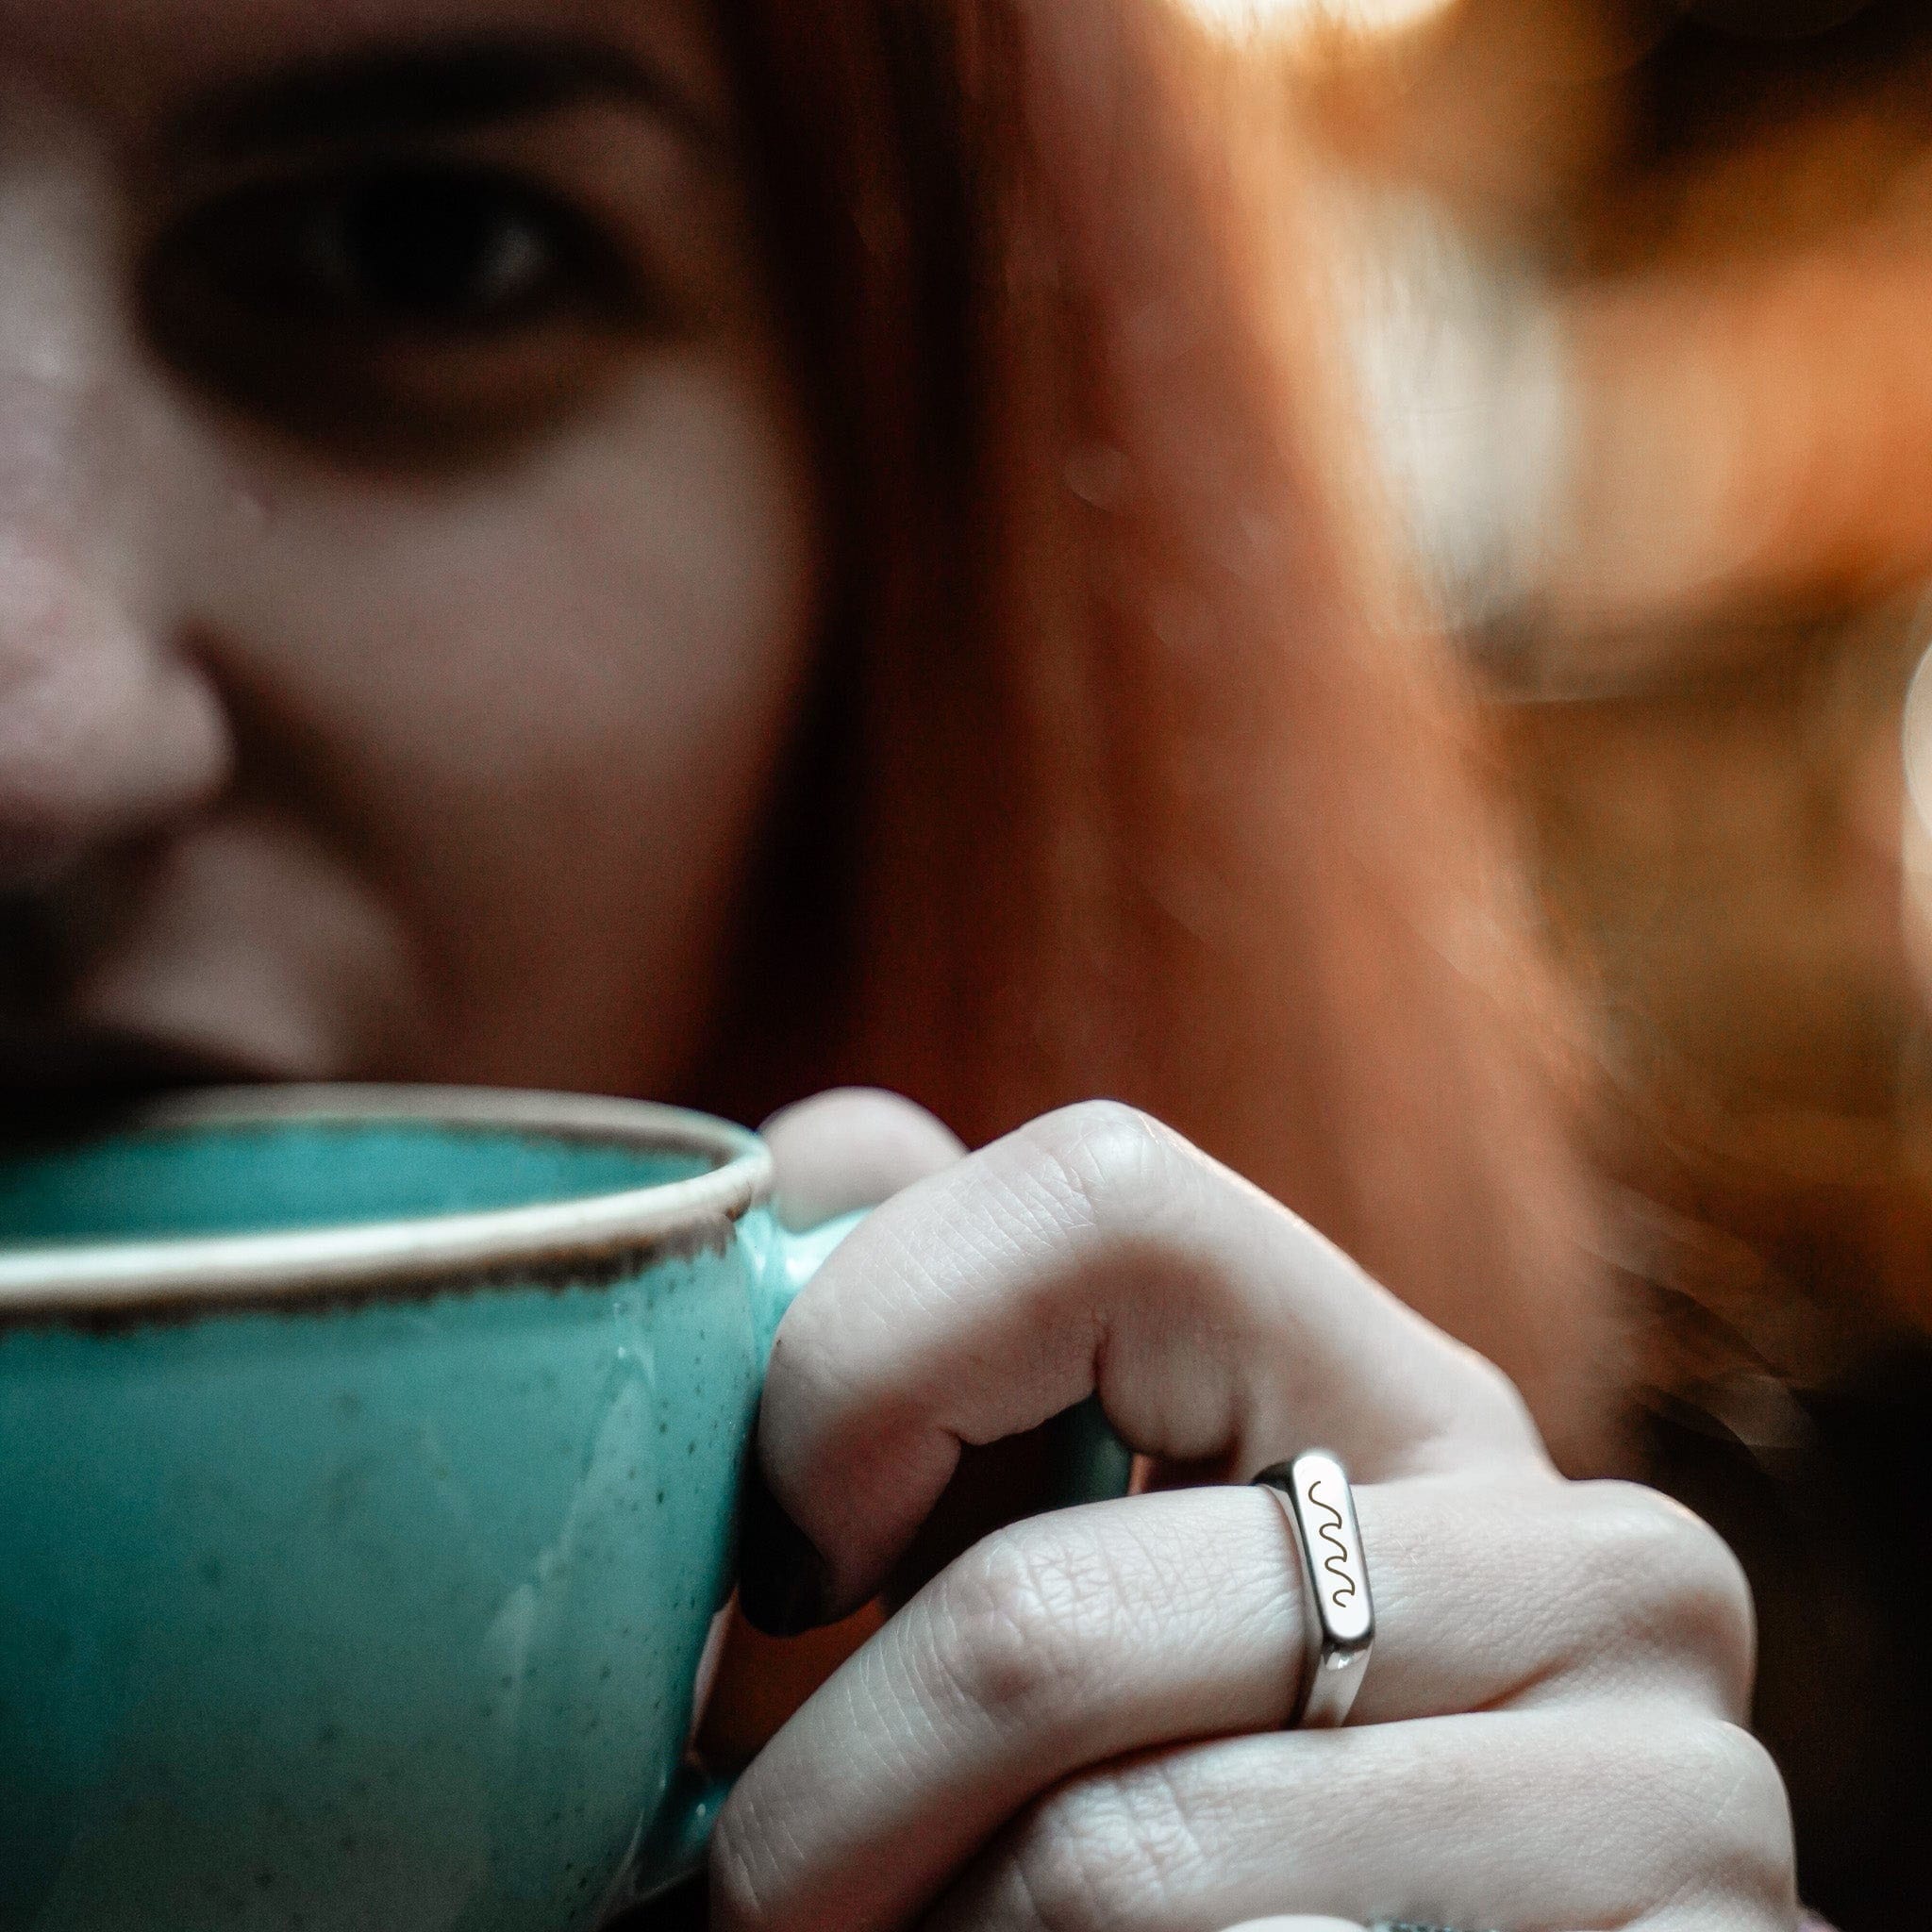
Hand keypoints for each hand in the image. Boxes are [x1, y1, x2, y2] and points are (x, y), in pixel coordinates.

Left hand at [715, 1092, 1796, 1931]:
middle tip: (756, 1886)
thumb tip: (816, 1163)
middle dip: (829, 1793)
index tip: (786, 1572)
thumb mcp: (1108, 1551)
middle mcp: (1589, 1555)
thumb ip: (965, 1348)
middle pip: (1044, 1616)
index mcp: (1415, 1399)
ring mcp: (1668, 1785)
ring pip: (1106, 1864)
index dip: (862, 1360)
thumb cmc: (1214, 1788)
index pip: (1102, 1201)